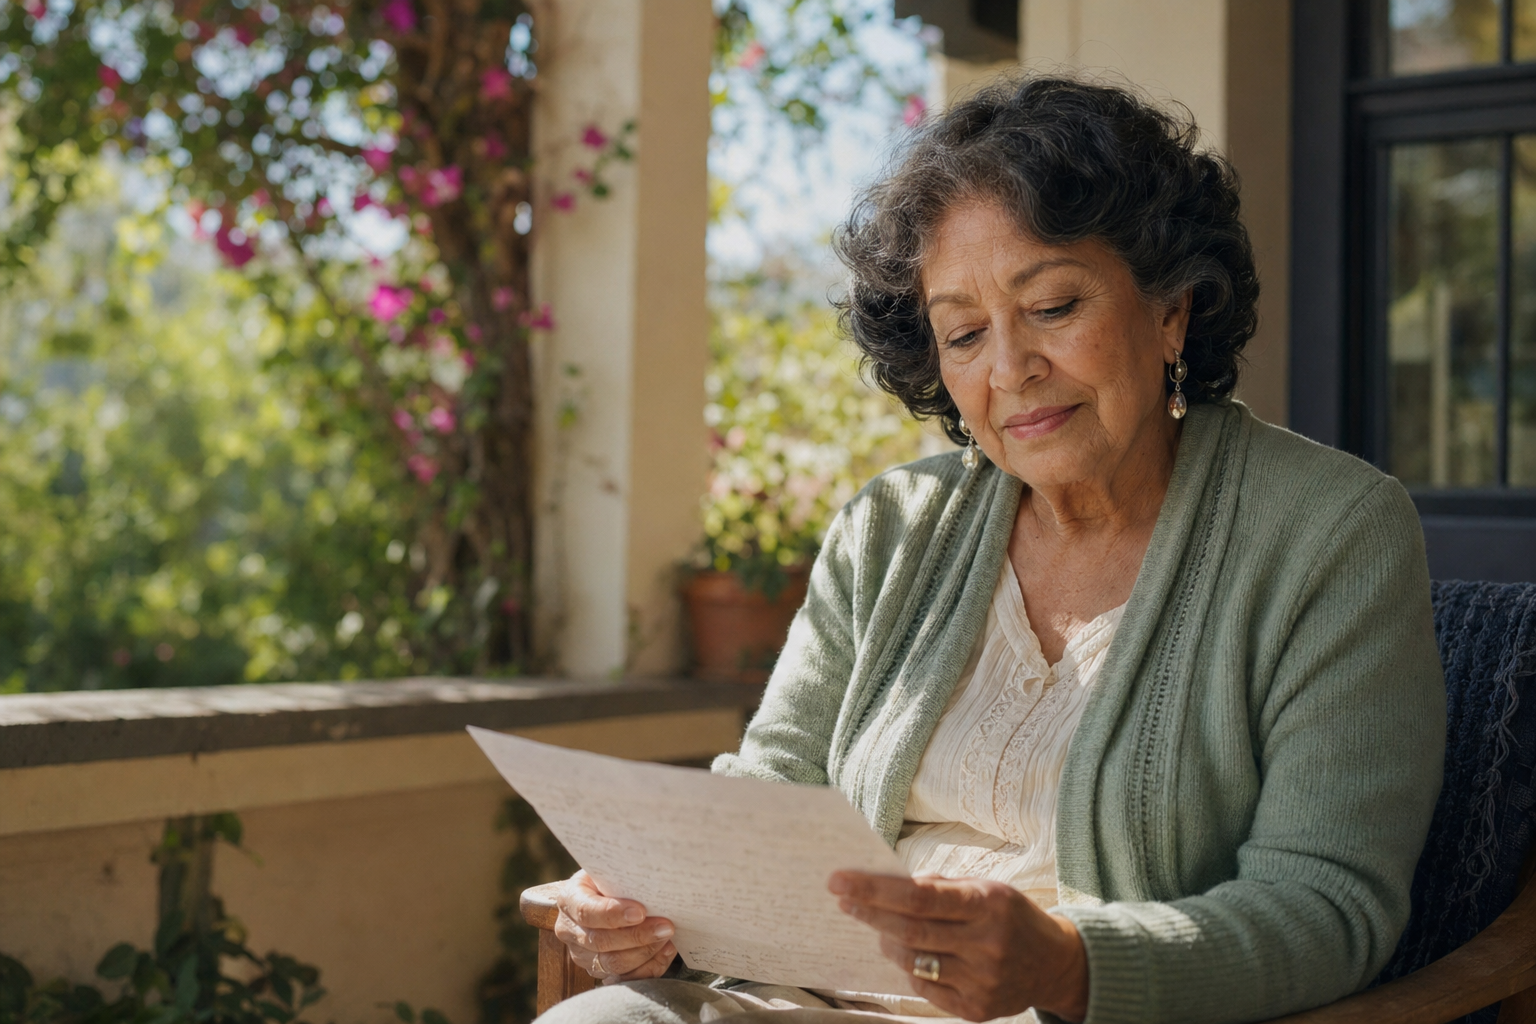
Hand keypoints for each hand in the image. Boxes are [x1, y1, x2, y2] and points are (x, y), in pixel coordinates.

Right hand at [554, 870, 676, 983]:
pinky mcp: (598, 972)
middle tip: (665, 927)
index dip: (613, 914)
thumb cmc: (611, 880)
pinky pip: (625, 978)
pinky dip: (648, 967)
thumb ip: (624, 878)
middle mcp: (569, 930)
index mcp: (569, 899)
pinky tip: (665, 952)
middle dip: (638, 936)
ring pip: (613, 964)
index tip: (641, 912)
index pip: (587, 911)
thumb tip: (652, 883)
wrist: (605, 895)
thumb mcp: (611, 871)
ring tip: (667, 939)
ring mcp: (581, 955)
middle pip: (601, 942)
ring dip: (645, 953)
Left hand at [829, 871, 1087, 1022]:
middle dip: (868, 912)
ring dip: (886, 941)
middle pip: (910, 930)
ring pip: (913, 961)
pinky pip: (925, 988)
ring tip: (879, 927)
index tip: (840, 880)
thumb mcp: (985, 888)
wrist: (1055, 964)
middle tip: (842, 898)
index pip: (919, 896)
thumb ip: (940, 886)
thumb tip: (887, 882)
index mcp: (988, 904)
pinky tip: (907, 954)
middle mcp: (986, 944)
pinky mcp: (976, 1009)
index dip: (875, 889)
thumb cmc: (1010, 917)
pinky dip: (908, 967)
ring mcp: (982, 981)